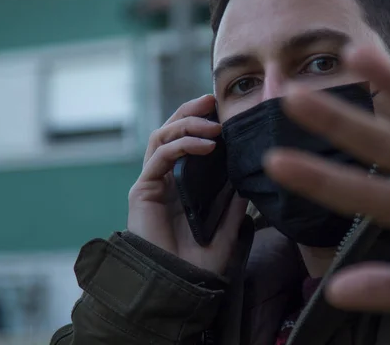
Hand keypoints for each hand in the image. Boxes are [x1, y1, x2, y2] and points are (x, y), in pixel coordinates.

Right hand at [128, 94, 246, 274]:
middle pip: (170, 133)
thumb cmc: (198, 263)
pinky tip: (206, 146)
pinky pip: (159, 156)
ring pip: (161, 137)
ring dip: (187, 125)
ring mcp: (152, 184)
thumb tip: (247, 180)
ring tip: (213, 126)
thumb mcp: (226, 228)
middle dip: (190, 113)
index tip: (222, 110)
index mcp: (181, 186)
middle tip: (211, 101)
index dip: (200, 123)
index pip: (186, 143)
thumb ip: (234, 204)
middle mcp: (164, 180)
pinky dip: (181, 145)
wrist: (178, 288)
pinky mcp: (142, 191)